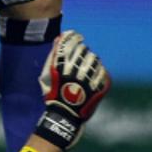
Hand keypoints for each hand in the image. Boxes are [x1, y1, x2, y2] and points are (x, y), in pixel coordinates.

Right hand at [33, 31, 110, 151]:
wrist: (64, 116)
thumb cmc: (53, 95)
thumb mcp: (48, 75)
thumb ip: (54, 56)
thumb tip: (58, 39)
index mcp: (60, 66)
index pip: (68, 43)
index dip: (73, 37)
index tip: (76, 35)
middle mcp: (74, 71)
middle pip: (81, 50)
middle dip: (82, 48)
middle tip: (82, 50)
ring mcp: (87, 79)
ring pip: (93, 60)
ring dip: (92, 58)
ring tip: (89, 61)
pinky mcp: (97, 88)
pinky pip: (102, 73)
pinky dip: (100, 70)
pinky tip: (97, 71)